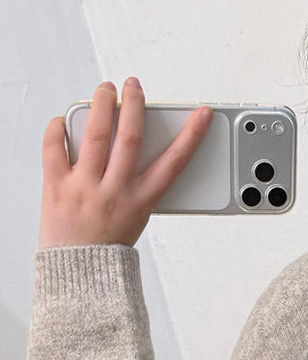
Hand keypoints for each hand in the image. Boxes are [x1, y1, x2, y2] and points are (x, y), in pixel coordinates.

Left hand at [38, 78, 212, 250]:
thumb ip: (137, 184)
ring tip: (105, 90)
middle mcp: (114, 192)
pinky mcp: (56, 187)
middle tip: (134, 85)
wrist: (78, 273)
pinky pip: (54, 149)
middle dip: (135, 104)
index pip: (173, 163)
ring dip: (102, 105)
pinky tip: (65, 118)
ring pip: (96, 135)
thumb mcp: (135, 218)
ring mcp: (84, 188)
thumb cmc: (107, 248)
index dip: (191, 136)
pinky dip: (58, 129)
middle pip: (130, 137)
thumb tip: (127, 143)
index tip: (202, 115)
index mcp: (140, 202)